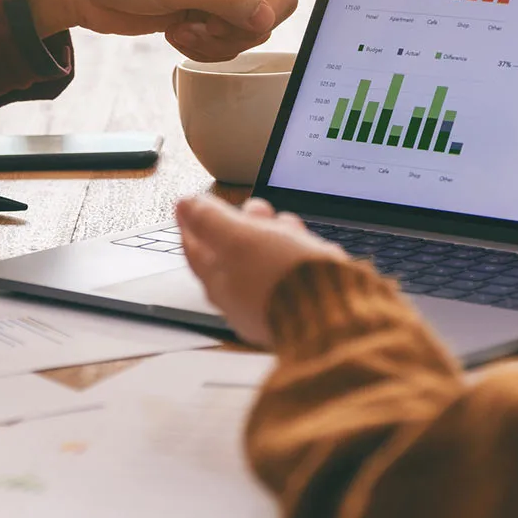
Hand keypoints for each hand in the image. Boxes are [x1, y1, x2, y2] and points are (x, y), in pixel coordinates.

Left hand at [18, 0, 391, 61]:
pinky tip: (174, 32)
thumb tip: (264, 21)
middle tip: (205, 19)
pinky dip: (205, 45)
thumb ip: (227, 0)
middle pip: (279, 2)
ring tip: (180, 24)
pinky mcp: (208, 11)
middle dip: (246, 22)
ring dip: (220, 38)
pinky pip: (230, 41)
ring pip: (255, 27)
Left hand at [177, 195, 347, 345]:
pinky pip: (288, 270)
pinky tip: (305, 242)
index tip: (188, 204)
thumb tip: (185, 205)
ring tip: (286, 222)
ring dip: (273, 234)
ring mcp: (267, 302)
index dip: (191, 221)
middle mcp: (239, 297)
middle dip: (243, 223)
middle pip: (231, 251)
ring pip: (263, 258)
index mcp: (217, 282)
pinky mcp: (295, 303)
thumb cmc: (282, 279)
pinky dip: (293, 251)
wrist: (332, 314)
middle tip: (255, 208)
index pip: (194, 248)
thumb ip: (211, 220)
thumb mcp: (240, 238)